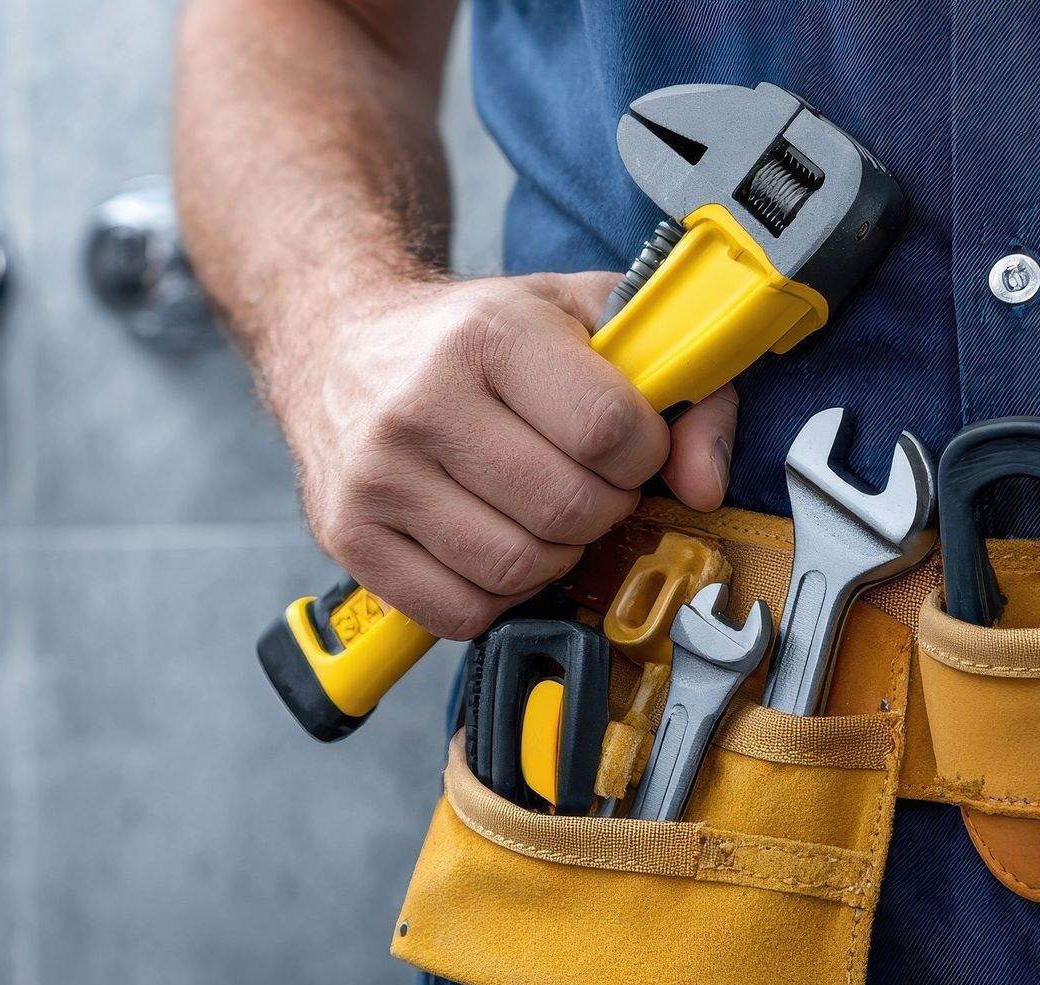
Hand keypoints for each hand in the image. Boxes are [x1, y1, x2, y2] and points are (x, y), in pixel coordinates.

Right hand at [272, 271, 738, 639]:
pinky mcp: (348, 535)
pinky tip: (489, 546)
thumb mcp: (579, 318)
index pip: (609, 431)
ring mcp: (377, 476)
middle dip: (601, 508)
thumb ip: (673, 384)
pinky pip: (458, 611)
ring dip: (551, 556)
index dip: (642, 452)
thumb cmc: (468, 338)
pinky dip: (493, 596)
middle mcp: (420, 404)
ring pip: (516, 569)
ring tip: (536, 514)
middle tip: (583, 483)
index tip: (622, 444)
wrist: (336, 345)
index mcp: (486, 336)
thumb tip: (703, 485)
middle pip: (567, 510)